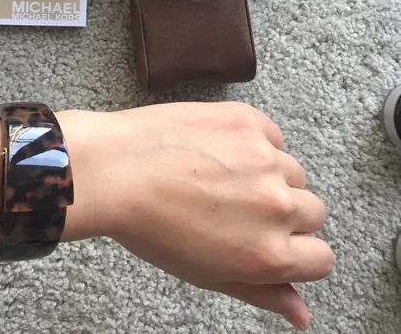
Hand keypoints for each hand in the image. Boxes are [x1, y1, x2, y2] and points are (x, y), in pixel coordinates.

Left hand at [60, 102, 332, 330]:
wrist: (114, 168)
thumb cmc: (149, 226)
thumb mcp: (207, 273)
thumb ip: (262, 293)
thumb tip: (302, 315)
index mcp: (268, 253)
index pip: (321, 258)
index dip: (297, 250)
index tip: (274, 239)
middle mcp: (275, 206)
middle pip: (313, 211)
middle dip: (284, 211)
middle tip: (238, 204)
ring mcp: (264, 158)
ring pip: (292, 170)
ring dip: (268, 173)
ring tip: (221, 173)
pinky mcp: (247, 121)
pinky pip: (271, 134)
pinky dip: (252, 140)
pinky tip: (217, 146)